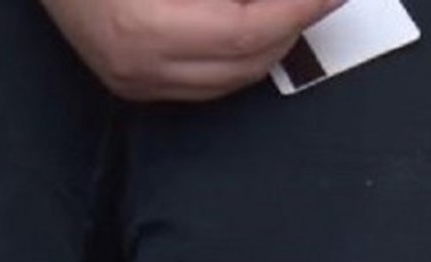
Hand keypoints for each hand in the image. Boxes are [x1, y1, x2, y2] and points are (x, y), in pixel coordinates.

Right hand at [40, 0, 342, 100]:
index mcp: (143, 27)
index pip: (248, 30)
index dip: (298, 8)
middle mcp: (138, 66)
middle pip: (248, 61)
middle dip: (294, 23)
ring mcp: (134, 82)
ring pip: (234, 79)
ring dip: (273, 41)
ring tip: (292, 5)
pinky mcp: (132, 84)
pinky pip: (208, 84)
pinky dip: (241, 55)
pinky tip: (257, 22)